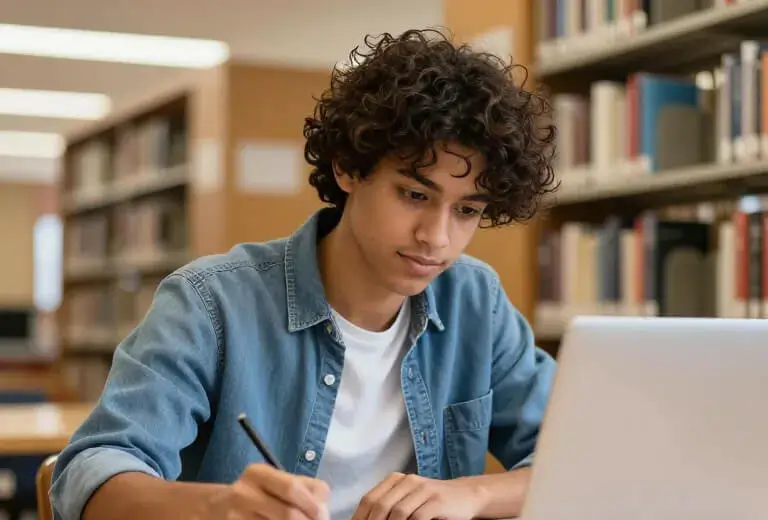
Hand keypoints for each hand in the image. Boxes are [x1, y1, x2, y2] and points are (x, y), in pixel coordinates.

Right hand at [199, 463, 329, 519]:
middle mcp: (243, 493)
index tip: (323, 515)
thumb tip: (323, 510)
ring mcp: (235, 517)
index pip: (292, 488)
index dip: (313, 505)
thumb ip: (306, 488)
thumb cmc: (258, 494)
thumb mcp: (277, 481)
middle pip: (288, 514)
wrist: (216, 509)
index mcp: (257, 473)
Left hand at [351, 472, 488, 519]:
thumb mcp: (409, 499)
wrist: (466, 495)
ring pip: (397, 512)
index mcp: (395, 480)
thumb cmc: (433, 502)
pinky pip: (417, 517)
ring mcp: (422, 489)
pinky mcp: (437, 500)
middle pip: (380, 505)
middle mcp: (407, 481)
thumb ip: (389, 506)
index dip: (359, 517)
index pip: (369, 499)